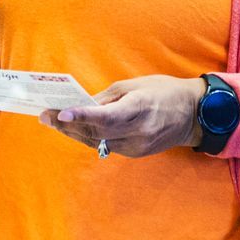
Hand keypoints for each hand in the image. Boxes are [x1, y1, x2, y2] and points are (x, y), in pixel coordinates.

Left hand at [42, 76, 204, 158]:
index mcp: (141, 108)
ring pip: (97, 141)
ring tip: (53, 120)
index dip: (83, 116)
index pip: (107, 116)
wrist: (193, 115)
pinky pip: (106, 145)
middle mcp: (139, 132)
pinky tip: (75, 128)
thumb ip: (106, 98)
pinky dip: (90, 136)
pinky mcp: (136, 153)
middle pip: (96, 132)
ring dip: (74, 131)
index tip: (61, 113)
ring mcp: (137, 146)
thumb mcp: (134, 85)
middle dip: (68, 124)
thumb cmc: (163, 92)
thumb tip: (81, 105)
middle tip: (45, 115)